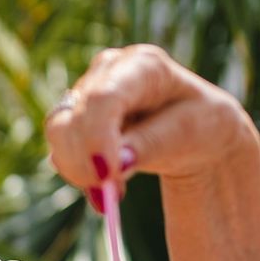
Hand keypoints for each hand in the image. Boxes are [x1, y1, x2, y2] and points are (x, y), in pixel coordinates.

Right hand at [47, 43, 259, 190]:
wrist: (193, 129)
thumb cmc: (199, 123)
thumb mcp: (189, 133)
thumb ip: (152, 144)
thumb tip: (116, 164)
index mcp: (143, 65)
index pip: (103, 98)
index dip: (96, 137)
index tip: (106, 176)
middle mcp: (107, 71)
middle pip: (73, 117)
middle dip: (86, 161)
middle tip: (111, 195)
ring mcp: (86, 91)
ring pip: (59, 134)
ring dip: (81, 171)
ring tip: (115, 191)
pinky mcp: (73, 116)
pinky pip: (61, 150)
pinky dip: (80, 174)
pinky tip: (106, 185)